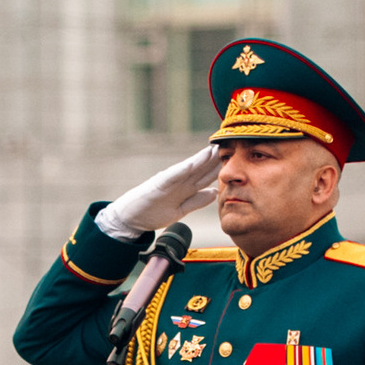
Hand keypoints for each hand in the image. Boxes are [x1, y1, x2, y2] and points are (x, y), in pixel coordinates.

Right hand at [96, 145, 222, 237]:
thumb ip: (197, 201)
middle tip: (230, 146)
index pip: (206, 176)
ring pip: (189, 169)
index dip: (219, 167)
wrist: (130, 219)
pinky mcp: (158, 185)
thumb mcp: (181, 210)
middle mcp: (179, 181)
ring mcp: (169, 182)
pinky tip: (192, 163)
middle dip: (215, 159)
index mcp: (185, 188)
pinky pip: (172, 176)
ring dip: (201, 159)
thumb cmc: (153, 212)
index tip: (234, 159)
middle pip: (201, 169)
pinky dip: (182, 170)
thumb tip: (215, 192)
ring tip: (214, 148)